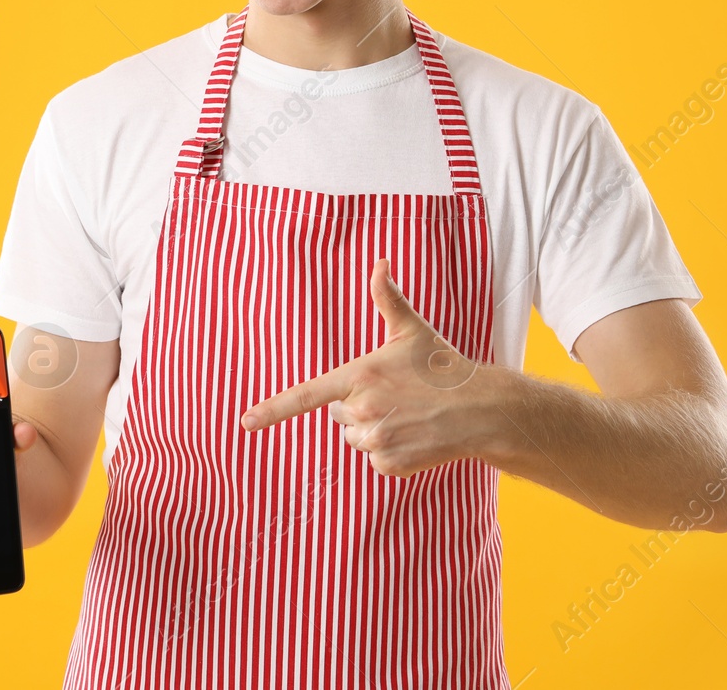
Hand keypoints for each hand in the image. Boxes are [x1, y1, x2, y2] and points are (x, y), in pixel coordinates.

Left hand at [238, 258, 479, 477]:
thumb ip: (387, 298)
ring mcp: (376, 441)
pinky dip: (389, 450)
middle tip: (395, 394)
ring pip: (354, 437)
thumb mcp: (412, 330)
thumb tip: (379, 262)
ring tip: (406, 414)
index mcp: (361, 376)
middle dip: (358, 405)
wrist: (481, 410)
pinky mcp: (389, 465)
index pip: (308, 394)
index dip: (273, 409)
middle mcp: (363, 411)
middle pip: (338, 413)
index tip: (246, 422)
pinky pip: (373, 458)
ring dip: (372, 428)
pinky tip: (413, 434)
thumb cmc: (443, 366)